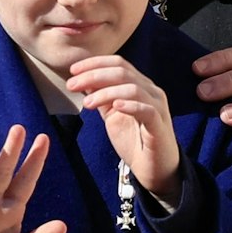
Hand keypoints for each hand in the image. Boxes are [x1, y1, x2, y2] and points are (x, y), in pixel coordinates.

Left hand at [69, 55, 181, 201]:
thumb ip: (100, 96)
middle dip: (93, 75)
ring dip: (105, 92)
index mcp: (139, 85)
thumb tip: (82, 79)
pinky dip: (130, 105)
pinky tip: (115, 106)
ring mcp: (158, 107)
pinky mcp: (160, 125)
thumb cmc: (134, 140)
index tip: (72, 70)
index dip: (94, 63)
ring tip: (87, 103)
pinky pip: (148, 110)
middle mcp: (151, 91)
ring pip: (132, 88)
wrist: (153, 169)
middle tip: (72, 85)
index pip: (118, 63)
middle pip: (122, 72)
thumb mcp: (111, 114)